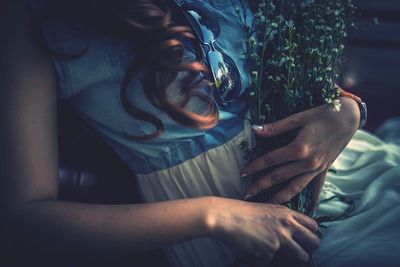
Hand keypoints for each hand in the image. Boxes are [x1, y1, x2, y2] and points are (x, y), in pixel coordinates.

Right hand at [207, 198, 319, 264]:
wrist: (225, 216)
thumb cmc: (241, 212)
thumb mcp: (266, 210)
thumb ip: (281, 219)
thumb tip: (292, 233)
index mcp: (287, 213)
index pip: (313, 226)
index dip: (309, 235)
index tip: (303, 240)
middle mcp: (287, 224)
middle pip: (314, 242)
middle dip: (309, 249)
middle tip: (297, 252)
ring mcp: (280, 238)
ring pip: (302, 256)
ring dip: (293, 260)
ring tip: (278, 256)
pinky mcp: (270, 250)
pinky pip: (274, 261)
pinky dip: (265, 259)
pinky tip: (255, 252)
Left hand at [242, 97, 359, 208]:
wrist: (349, 118)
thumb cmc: (323, 114)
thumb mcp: (299, 117)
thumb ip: (276, 127)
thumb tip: (255, 130)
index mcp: (299, 149)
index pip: (271, 160)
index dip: (255, 166)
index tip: (242, 173)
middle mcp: (308, 163)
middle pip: (279, 177)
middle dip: (261, 186)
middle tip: (247, 195)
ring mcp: (317, 169)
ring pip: (295, 187)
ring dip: (279, 197)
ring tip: (266, 204)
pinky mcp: (324, 170)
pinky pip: (316, 188)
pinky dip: (311, 199)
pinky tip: (308, 210)